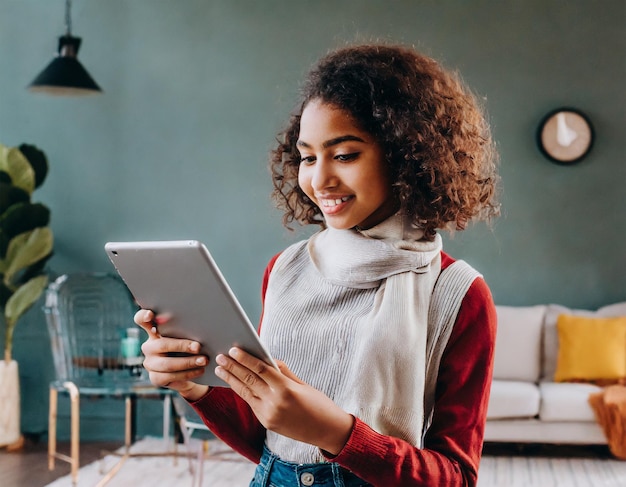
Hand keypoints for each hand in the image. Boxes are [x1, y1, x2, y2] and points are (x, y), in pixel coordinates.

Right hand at [133, 309, 208, 400]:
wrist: (189, 372)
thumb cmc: (188, 348)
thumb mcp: (187, 337)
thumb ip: (186, 330)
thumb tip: (200, 327)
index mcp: (154, 331)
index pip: (141, 320)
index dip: (143, 316)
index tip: (150, 315)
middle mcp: (149, 346)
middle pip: (162, 344)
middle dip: (182, 346)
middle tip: (198, 347)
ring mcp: (150, 363)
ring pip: (167, 364)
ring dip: (188, 362)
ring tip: (203, 360)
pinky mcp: (155, 378)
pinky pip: (170, 376)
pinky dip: (187, 374)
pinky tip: (199, 370)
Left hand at [215, 347, 353, 454]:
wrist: (327, 432)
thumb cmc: (319, 404)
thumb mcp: (303, 384)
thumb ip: (284, 372)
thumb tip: (268, 360)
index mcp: (286, 389)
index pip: (260, 369)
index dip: (245, 359)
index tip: (234, 349)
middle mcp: (275, 403)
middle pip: (249, 380)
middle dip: (233, 367)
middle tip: (220, 356)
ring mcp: (269, 415)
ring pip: (245, 393)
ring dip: (231, 380)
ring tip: (220, 369)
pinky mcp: (267, 423)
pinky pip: (251, 403)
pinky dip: (242, 391)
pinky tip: (234, 383)